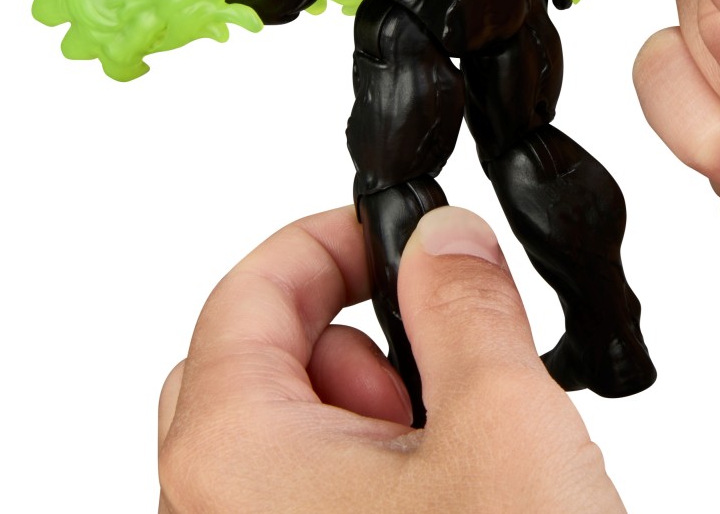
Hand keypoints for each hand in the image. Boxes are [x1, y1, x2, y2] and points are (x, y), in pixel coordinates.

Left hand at [158, 206, 623, 512]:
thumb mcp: (502, 426)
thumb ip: (467, 306)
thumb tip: (446, 237)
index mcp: (232, 457)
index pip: (247, 291)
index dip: (326, 240)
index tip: (393, 233)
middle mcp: (217, 512)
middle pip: (265, 359)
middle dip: (358, 336)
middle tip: (434, 359)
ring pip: (300, 428)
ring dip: (382, 406)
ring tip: (462, 450)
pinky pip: (324, 491)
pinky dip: (388, 464)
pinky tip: (460, 498)